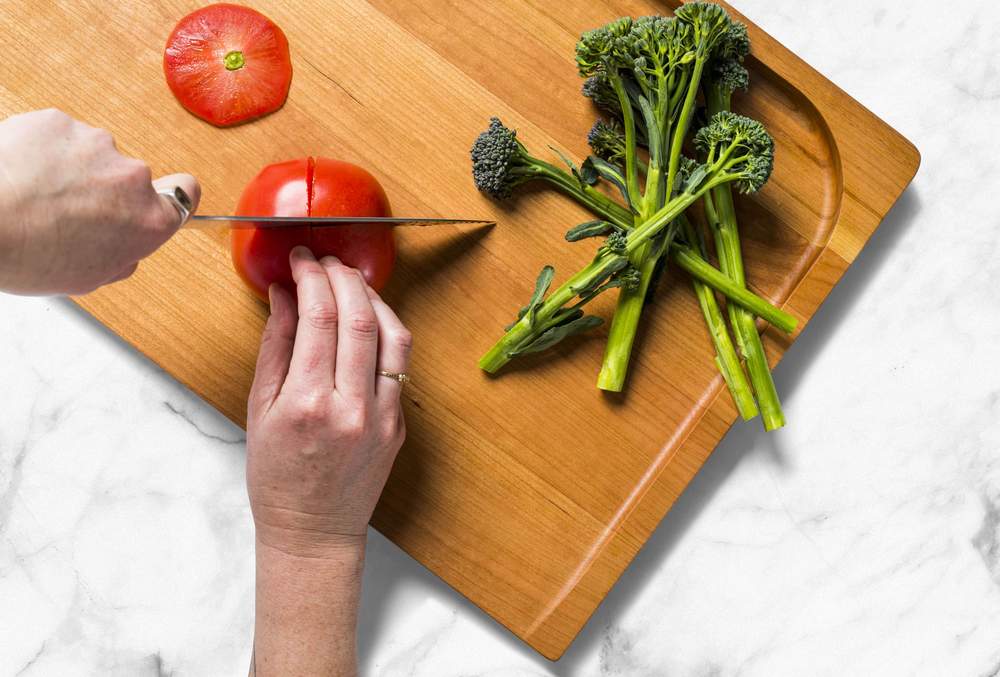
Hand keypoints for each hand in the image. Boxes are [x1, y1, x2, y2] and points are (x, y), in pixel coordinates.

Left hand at [0, 109, 199, 294]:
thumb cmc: (28, 254)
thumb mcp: (87, 278)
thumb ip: (121, 255)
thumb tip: (122, 244)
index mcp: (149, 219)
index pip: (187, 193)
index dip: (174, 194)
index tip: (163, 197)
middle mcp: (132, 177)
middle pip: (128, 179)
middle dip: (103, 191)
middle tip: (66, 214)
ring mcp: (96, 144)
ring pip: (90, 156)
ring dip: (70, 170)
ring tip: (35, 196)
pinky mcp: (58, 122)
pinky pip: (57, 136)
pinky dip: (42, 151)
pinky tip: (22, 175)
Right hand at [246, 246, 410, 555]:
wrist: (314, 531)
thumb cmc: (276, 478)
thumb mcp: (259, 411)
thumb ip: (276, 348)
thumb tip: (284, 295)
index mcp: (308, 403)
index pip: (318, 318)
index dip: (311, 277)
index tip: (302, 260)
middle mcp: (351, 407)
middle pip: (358, 318)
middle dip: (343, 277)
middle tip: (326, 260)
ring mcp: (383, 416)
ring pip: (392, 335)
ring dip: (373, 298)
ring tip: (351, 281)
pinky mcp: (400, 424)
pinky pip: (400, 364)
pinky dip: (387, 331)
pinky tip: (370, 317)